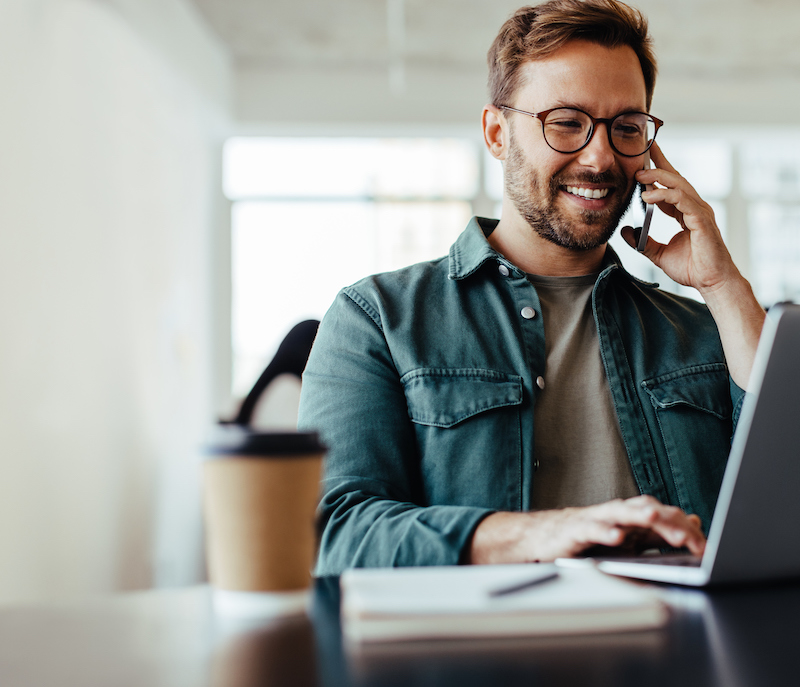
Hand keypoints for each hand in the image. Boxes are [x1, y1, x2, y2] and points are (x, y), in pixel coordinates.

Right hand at [467, 495, 705, 563]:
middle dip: (669, 523)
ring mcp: (597, 519)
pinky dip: (604, 532)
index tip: (705, 548)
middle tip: (690, 538)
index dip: (686, 531)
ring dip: (638, 515)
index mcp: (633, 517)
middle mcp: (617, 513)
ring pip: (621, 513)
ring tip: (654, 520)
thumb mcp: (630, 539)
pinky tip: (616, 538)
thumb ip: (660, 532)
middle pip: (647, 510)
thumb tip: (692, 521)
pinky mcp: (576, 530)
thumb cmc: (588, 539)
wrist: (546, 538)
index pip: (665, 518)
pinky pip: (592, 529)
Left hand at [620, 141, 740, 294]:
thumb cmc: (692, 268)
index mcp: (685, 212)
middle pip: (675, 178)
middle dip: (658, 163)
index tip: (642, 159)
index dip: (657, 172)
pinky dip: (665, 195)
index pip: (670, 186)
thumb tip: (626, 231)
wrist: (711, 282)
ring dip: (658, 177)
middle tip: (640, 155)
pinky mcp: (701, 220)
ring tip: (639, 176)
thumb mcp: (658, 253)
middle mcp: (694, 207)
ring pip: (678, 185)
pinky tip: (648, 196)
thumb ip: (642, 242)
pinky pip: (682, 200)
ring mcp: (699, 212)